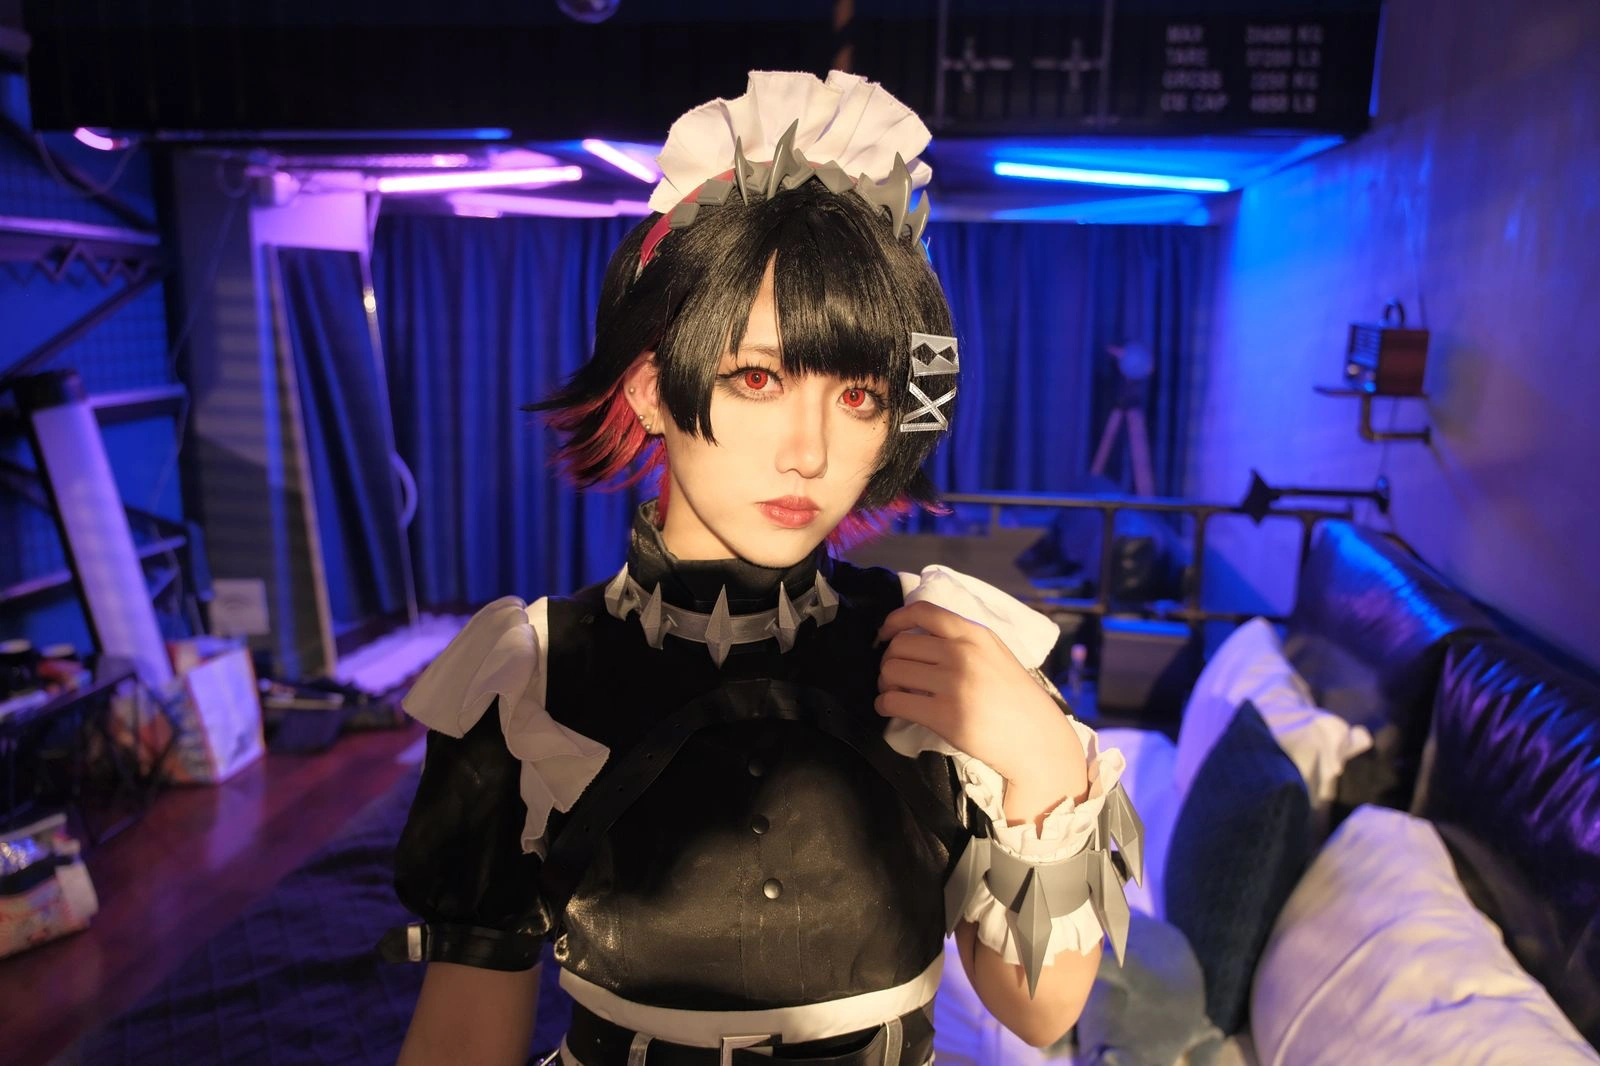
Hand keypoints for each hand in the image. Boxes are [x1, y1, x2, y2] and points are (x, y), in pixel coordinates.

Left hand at [875, 600, 1087, 814]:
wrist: (1036, 739)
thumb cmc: (1014, 698)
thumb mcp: (993, 653)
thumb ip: (961, 641)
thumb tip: (913, 637)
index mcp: (974, 634)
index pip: (923, 611)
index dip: (895, 620)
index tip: (885, 634)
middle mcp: (962, 653)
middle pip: (899, 645)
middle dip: (889, 661)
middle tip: (895, 676)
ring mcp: (953, 684)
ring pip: (892, 671)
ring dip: (885, 683)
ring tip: (895, 692)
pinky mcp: (944, 715)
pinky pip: (894, 701)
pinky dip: (884, 704)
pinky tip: (890, 708)